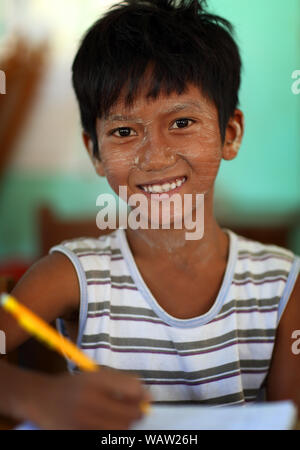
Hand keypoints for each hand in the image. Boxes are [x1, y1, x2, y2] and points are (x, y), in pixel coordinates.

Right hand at [24, 368, 151, 429]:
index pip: (133, 389)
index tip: (144, 398)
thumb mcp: (96, 375)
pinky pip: (106, 437)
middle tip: (133, 411)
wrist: (41, 399)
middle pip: (130, 414)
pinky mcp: (78, 435)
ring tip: (118, 418)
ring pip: (121, 430)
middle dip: (137, 413)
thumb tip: (148, 396)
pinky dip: (111, 433)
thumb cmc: (74, 386)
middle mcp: (89, 399)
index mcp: (96, 379)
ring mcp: (82, 421)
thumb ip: (123, 382)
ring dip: (125, 425)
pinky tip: (105, 425)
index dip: (143, 395)